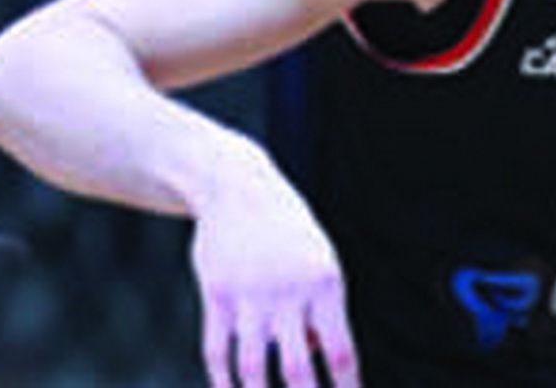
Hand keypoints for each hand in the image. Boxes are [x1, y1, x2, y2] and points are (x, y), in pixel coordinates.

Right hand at [189, 168, 357, 387]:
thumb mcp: (319, 260)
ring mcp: (249, 295)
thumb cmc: (289, 231)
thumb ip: (321, 312)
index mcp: (325, 284)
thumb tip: (316, 361)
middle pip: (297, 369)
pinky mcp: (215, 295)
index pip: (340, 352)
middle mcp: (289, 292)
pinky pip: (217, 350)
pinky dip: (223, 381)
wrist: (239, 187)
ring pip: (253, 367)